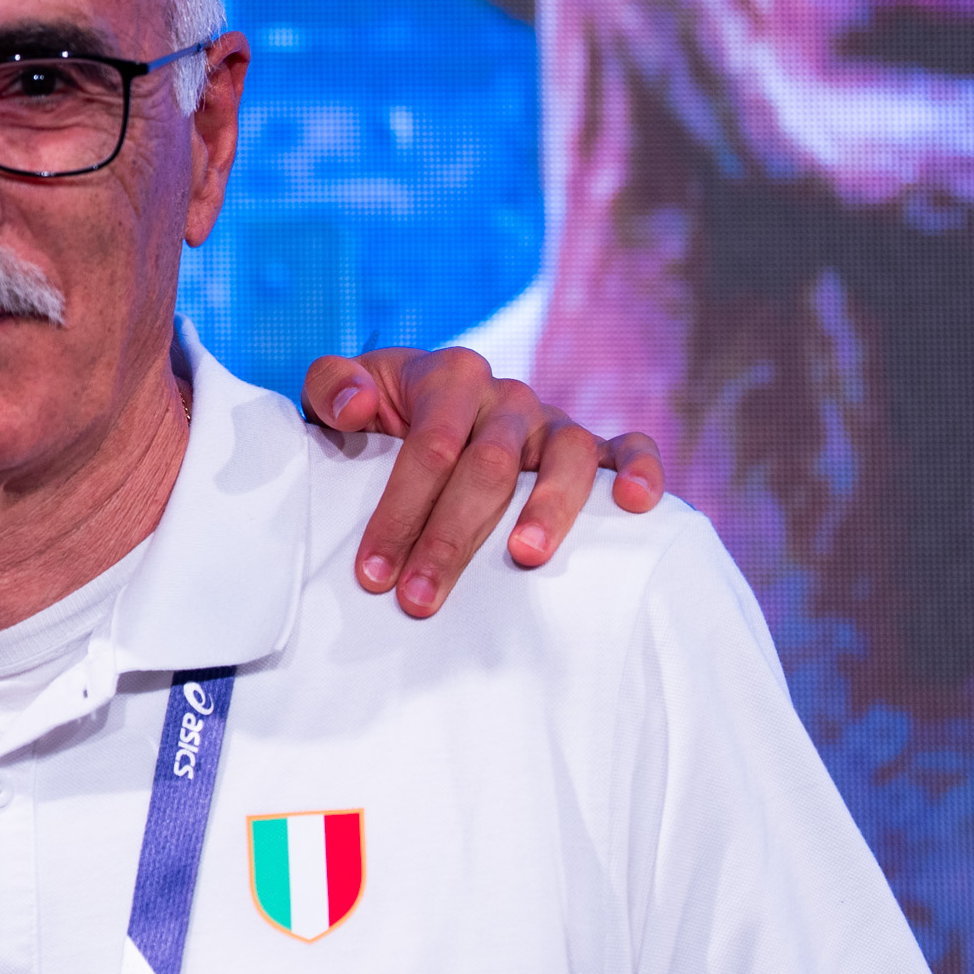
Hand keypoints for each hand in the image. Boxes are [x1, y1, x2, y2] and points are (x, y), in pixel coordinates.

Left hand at [301, 346, 664, 617]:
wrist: (417, 404)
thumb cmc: (376, 414)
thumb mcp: (338, 391)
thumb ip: (332, 387)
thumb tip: (358, 406)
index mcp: (449, 376)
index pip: (429, 448)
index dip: (400, 512)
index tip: (374, 573)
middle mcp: (506, 396)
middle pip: (489, 465)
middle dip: (451, 537)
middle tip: (421, 598)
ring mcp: (551, 420)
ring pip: (565, 456)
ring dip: (549, 508)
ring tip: (525, 557)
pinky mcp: (590, 445)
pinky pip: (629, 446)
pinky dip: (640, 469)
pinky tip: (637, 505)